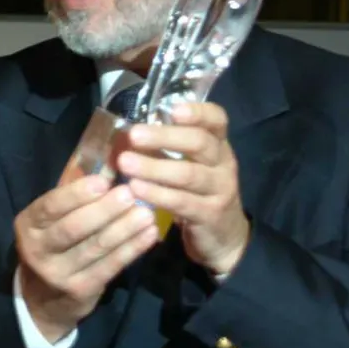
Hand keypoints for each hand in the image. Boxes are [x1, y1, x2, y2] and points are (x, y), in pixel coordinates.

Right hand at [15, 175, 159, 342]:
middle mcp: (38, 250)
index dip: (77, 194)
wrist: (44, 300)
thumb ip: (73, 201)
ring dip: (124, 229)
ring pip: (95, 247)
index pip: (51, 206)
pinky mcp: (81, 290)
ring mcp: (59, 273)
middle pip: (73, 228)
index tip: (103, 181)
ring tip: (146, 212)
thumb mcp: (50, 222)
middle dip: (104, 210)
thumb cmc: (53, 245)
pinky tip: (149, 234)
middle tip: (130, 194)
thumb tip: (111, 169)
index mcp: (29, 225)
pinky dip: (132, 249)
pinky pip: (110, 266)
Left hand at [115, 102, 249, 275]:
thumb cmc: (198, 192)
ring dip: (154, 167)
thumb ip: (169, 147)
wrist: (223, 237)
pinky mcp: (210, 215)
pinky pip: (182, 202)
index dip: (198, 112)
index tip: (173, 110)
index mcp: (218, 145)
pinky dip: (157, 194)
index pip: (217, 120)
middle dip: (165, 137)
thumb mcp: (192, 165)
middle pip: (200, 143)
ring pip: (189, 174)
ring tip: (125, 163)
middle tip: (134, 135)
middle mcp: (223, 164)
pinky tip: (136, 189)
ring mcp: (220, 190)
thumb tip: (129, 129)